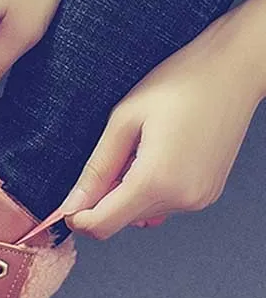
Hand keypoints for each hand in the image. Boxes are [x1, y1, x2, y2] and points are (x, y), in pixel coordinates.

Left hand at [63, 9, 263, 239]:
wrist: (232, 71)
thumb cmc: (179, 84)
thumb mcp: (123, 121)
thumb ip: (97, 168)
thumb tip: (72, 204)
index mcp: (156, 181)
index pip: (102, 225)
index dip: (77, 218)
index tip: (64, 202)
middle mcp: (182, 199)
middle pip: (121, 221)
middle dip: (101, 201)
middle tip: (106, 159)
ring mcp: (198, 199)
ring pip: (141, 214)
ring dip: (125, 193)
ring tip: (134, 151)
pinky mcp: (207, 194)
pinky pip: (164, 204)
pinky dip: (147, 190)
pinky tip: (151, 156)